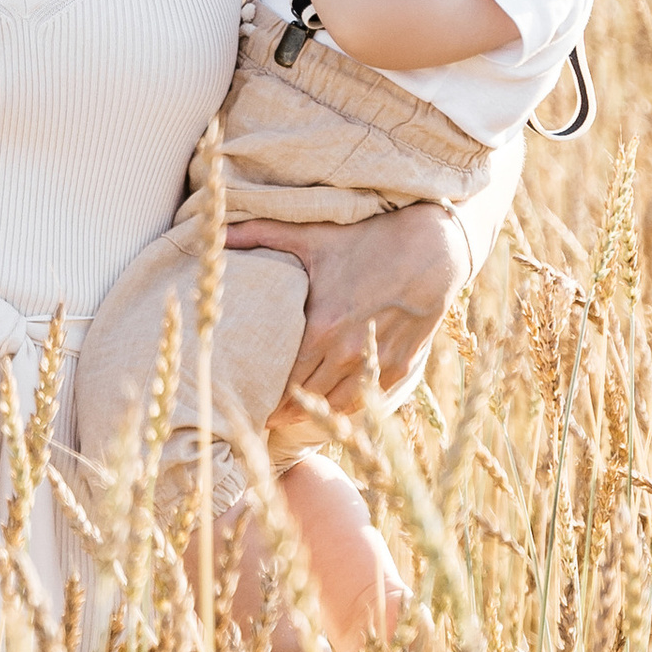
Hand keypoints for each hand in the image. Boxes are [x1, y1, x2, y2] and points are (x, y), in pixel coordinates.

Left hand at [226, 199, 466, 414]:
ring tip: (292, 418)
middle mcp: (349, 353)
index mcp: (323, 327)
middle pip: (307, 398)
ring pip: (336, 406)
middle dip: (283, 409)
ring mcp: (376, 363)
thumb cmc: (368, 240)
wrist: (432, 249)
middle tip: (264, 416)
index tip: (249, 401)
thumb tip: (219, 233)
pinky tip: (331, 409)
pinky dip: (346, 407)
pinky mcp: (400, 367)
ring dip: (314, 415)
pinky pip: (366, 400)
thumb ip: (261, 235)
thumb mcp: (312, 237)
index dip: (265, 395)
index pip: (285, 378)